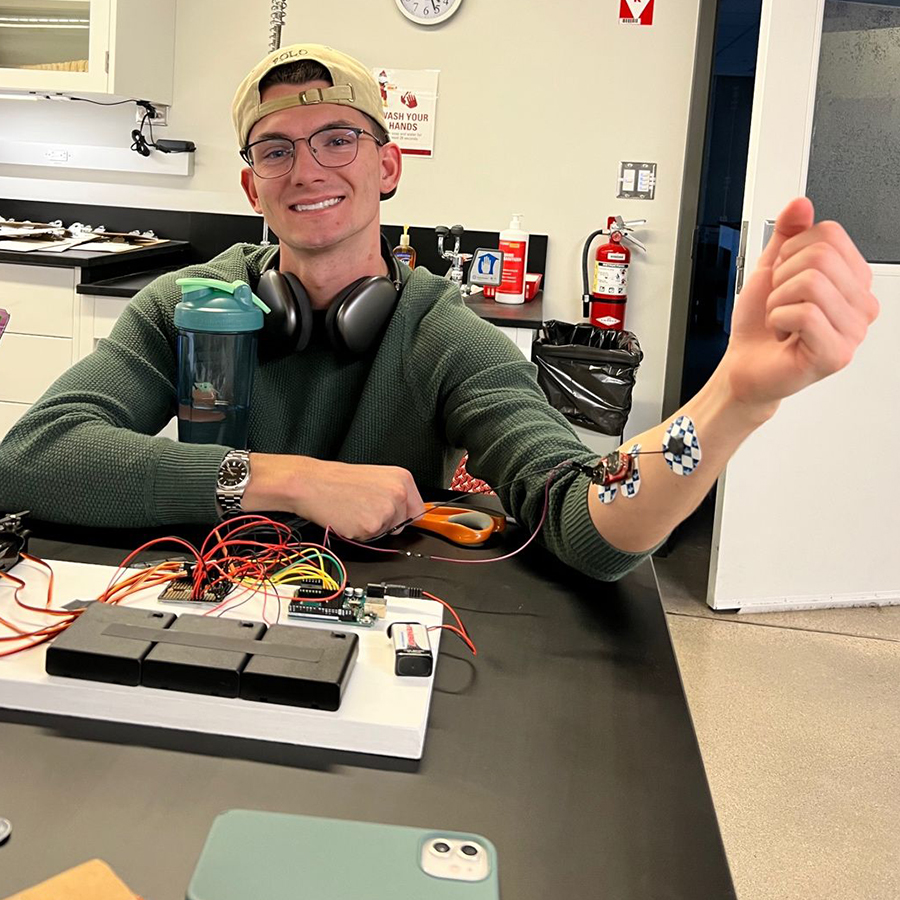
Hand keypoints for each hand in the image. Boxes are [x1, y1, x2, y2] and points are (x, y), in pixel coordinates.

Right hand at [243, 453, 424, 539]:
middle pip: (402, 524)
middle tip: (364, 508)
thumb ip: (394, 493)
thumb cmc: (338, 480)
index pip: (418, 509)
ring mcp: (386, 510)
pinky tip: (348, 517)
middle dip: (386, 522)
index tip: (395, 517)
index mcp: (402, 478)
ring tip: (354, 509)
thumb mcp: (376, 478)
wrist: (312, 484)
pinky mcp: (371, 526)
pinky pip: (371, 539)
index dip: (405, 516)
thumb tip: (408, 513)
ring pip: (386, 532)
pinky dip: (359, 533)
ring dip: (372, 528)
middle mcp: (398, 493)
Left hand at [720, 197, 878, 412]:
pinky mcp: (836, 354)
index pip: (829, 234)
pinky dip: (778, 319)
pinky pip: (805, 313)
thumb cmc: (759, 325)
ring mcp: (853, 331)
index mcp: (853, 280)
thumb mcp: (770, 269)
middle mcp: (861, 304)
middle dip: (782, 278)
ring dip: (778, 301)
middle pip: (820, 256)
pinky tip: (783, 334)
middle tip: (780, 303)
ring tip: (780, 319)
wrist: (744, 365)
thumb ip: (787, 234)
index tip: (784, 279)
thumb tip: (800, 204)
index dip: (791, 252)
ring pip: (811, 283)